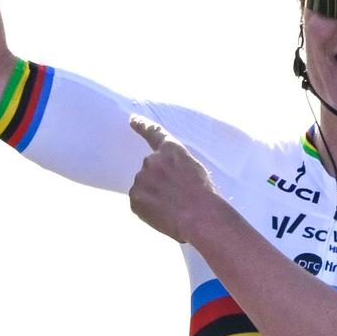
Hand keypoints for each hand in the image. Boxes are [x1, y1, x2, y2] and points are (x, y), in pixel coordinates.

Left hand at [128, 116, 221, 241]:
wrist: (200, 216)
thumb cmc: (204, 196)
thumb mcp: (194, 170)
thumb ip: (175, 166)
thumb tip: (166, 177)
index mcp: (171, 150)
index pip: (154, 133)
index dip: (142, 125)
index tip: (132, 119)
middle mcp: (152, 160)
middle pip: (150, 171)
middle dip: (159, 183)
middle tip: (176, 198)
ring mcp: (141, 178)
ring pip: (144, 188)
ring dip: (155, 197)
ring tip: (173, 207)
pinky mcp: (134, 196)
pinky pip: (139, 203)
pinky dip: (148, 210)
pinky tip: (163, 214)